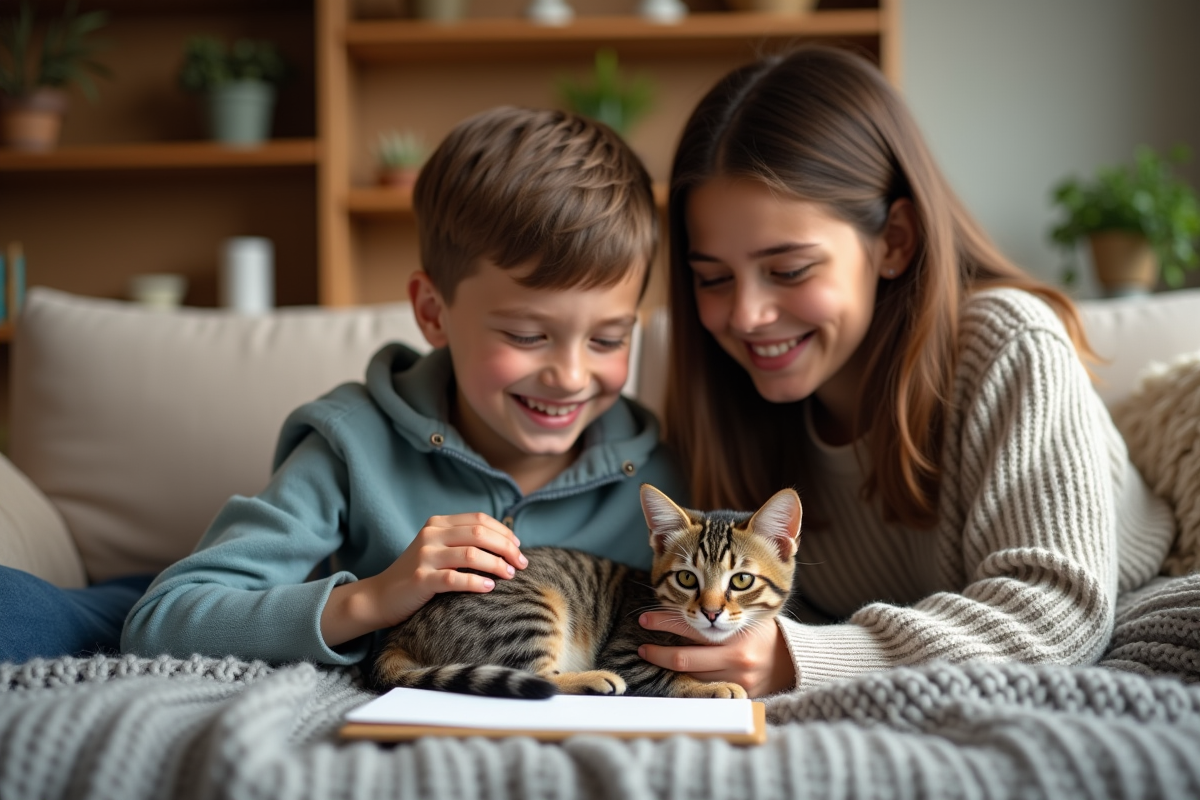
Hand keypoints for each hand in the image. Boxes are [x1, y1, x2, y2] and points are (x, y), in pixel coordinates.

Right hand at [321, 512, 524, 646]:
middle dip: (506, 548)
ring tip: (510, 575)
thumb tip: (506, 544)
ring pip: (471, 554)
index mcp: (437, 524)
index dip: (503, 532)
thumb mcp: (437, 549)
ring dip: (497, 564)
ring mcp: (424, 557)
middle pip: (479, 534)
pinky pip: (455, 578)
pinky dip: (476, 582)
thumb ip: (463, 541)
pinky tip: (489, 587)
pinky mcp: (420, 579)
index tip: (519, 547)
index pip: (479, 520)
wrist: (380, 596)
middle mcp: (431, 535)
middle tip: (522, 563)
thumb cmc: (417, 574)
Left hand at [637, 612, 796, 697]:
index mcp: (735, 635)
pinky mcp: (738, 697)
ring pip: (692, 677)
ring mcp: (736, 682)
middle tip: (642, 647)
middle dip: (658, 653)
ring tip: (655, 659)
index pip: (690, 627)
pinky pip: (706, 691)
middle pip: (684, 658)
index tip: (645, 619)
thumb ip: (721, 614)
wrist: (793, 660)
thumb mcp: (746, 615)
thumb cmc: (764, 632)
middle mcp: (734, 660)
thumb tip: (685, 604)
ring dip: (672, 669)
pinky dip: (691, 683)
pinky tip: (677, 678)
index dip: (665, 622)